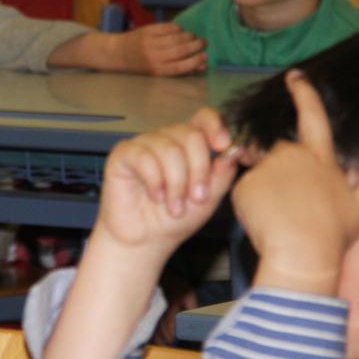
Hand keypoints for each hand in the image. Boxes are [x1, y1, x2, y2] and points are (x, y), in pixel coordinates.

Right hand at [97, 106, 239, 260]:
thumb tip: (235, 149)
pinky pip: (144, 157)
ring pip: (169, 149)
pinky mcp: (123, 154)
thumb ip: (223, 172)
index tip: (223, 146)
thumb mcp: (209, 197)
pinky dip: (155, 181)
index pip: (203, 118)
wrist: (146, 240)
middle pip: (190, 135)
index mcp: (189, 144)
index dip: (215, 126)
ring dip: (177, 183)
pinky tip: (156, 197)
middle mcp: (166, 138)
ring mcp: (144, 144)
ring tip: (175, 207)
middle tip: (197, 198)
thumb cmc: (175, 218)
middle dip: (198, 170)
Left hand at [115, 22, 207, 75]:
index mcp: (158, 70)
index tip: (205, 56)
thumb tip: (202, 66)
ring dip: (189, 36)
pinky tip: (180, 30)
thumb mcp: (158, 72)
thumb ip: (179, 69)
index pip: (182, 67)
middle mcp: (155, 57)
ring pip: (177, 37)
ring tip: (193, 36)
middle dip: (197, 45)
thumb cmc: (141, 65)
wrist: (118, 53)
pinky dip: (178, 28)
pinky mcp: (148, 31)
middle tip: (203, 42)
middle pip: (182, 50)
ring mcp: (151, 43)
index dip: (196, 61)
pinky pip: (168, 27)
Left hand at [230, 71, 358, 295]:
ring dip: (267, 188)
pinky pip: (245, 190)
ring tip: (281, 216)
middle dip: (282, 171)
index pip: (313, 116)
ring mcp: (266, 168)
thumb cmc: (334, 234)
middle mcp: (292, 155)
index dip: (304, 93)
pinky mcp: (245, 184)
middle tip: (291, 205)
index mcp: (320, 157)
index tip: (295, 76)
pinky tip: (265, 220)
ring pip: (261, 171)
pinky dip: (251, 203)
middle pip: (281, 152)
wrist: (302, 254)